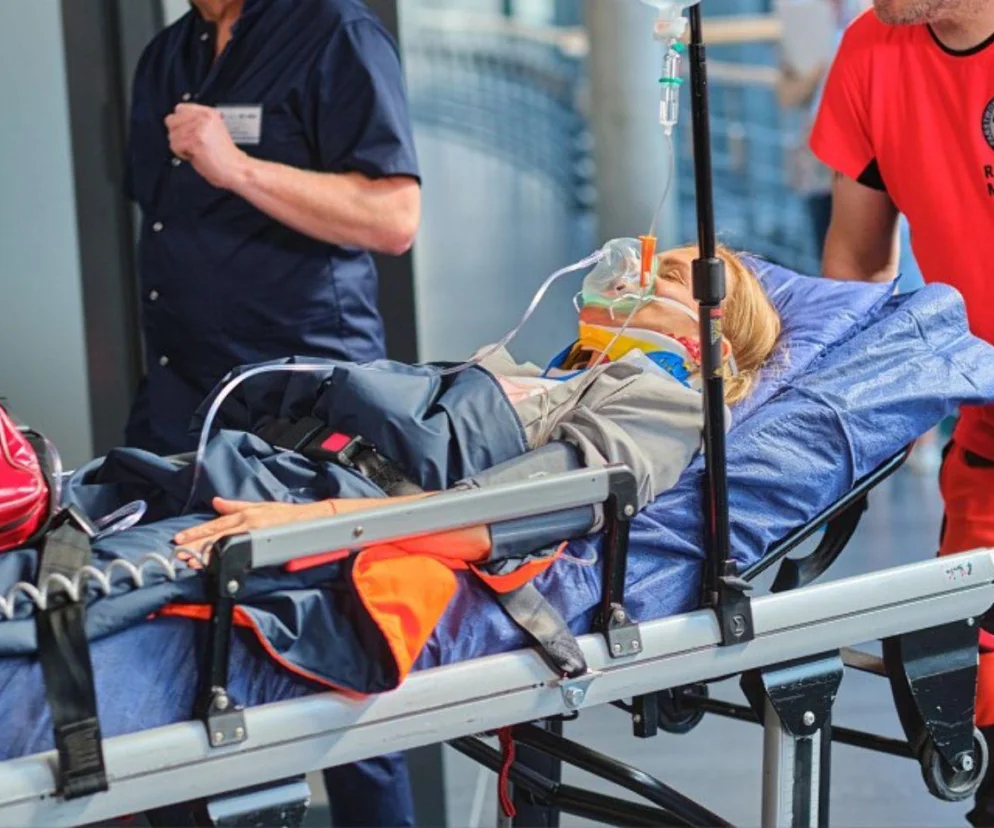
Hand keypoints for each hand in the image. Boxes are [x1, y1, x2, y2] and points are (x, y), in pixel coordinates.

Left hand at [165, 103, 248, 189]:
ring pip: (172, 135)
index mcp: (208, 113)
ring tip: (195, 150)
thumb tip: (176, 122)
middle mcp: (203, 118)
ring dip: (180, 146)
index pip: (179, 109)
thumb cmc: (225, 156)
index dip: (180, 123)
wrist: (236, 169)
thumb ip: (195, 123)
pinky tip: (195, 155)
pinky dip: (182, 154)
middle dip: (177, 134)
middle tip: (191, 143)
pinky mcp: (195, 140)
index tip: (188, 132)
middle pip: (171, 121)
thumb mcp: (212, 131)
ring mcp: (199, 128)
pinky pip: (175, 146)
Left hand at [174, 497, 336, 566]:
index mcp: (245, 514)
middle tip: (178, 552)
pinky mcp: (264, 545)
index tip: (180, 539)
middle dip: (196, 545)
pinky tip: (214, 564)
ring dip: (206, 554)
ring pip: (225, 545)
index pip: (215, 524)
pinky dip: (226, 558)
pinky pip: (240, 553)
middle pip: (216, 536)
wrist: (311, 521)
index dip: (196, 532)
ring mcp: (255, 534)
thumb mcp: (259, 506)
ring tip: (191, 561)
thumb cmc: (287, 515)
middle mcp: (247, 523)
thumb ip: (235, 506)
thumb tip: (217, 503)